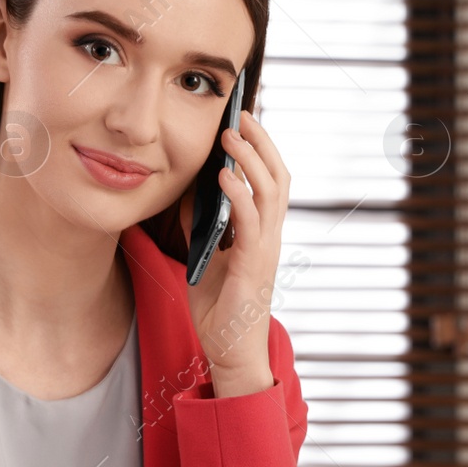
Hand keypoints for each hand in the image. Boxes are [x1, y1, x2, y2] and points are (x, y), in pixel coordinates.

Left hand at [186, 110, 289, 396]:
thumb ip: (202, 225)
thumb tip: (189, 191)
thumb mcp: (206, 257)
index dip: (262, 149)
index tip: (245, 120)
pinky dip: (239, 195)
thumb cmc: (221, 308)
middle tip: (242, 113)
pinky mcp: (253, 266)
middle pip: (278, 177)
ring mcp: (265, 250)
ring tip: (232, 135)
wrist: (230, 353)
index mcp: (262, 233)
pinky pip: (251, 223)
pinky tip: (223, 176)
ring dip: (251, 159)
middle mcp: (270, 237)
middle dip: (262, 143)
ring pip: (270, 192)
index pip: (271, 181)